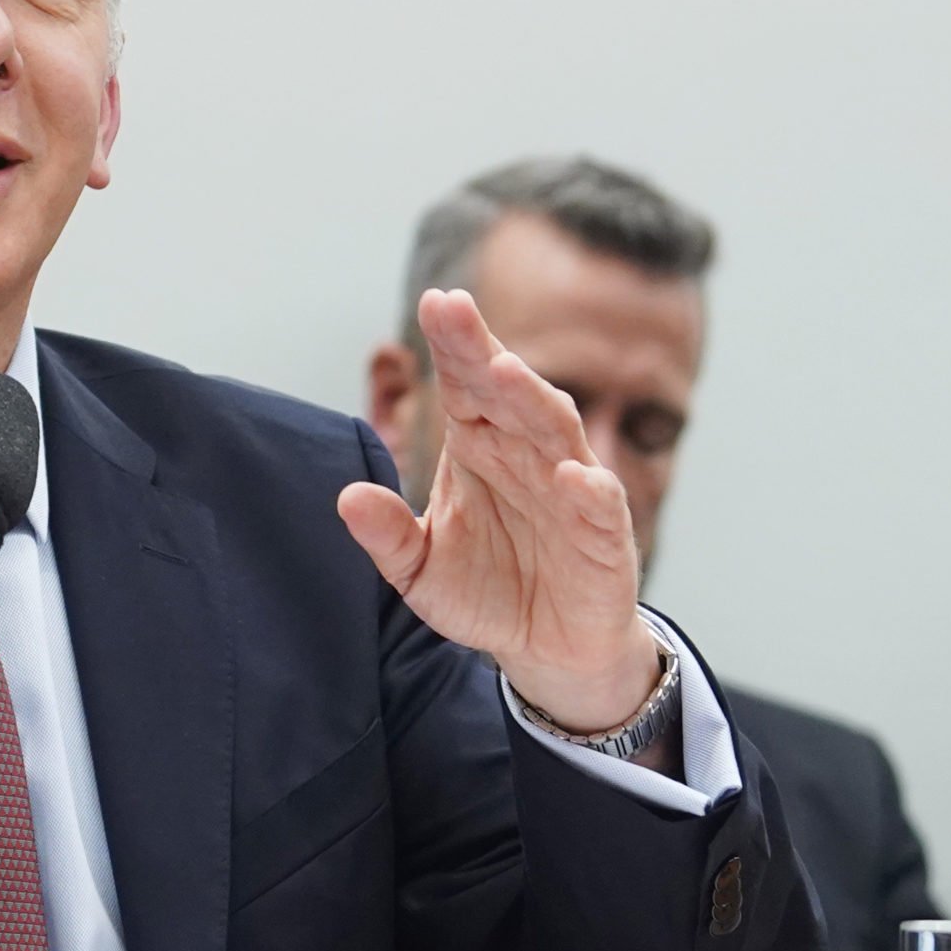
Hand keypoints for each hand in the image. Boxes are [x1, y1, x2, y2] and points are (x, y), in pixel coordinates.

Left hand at [338, 288, 655, 732]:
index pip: (465, 385)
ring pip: (555, 433)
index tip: (434, 303)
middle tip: (454, 309)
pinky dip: (588, 490)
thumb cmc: (485, 590)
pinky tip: (572, 475)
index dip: (453, 344)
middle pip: (506, 392)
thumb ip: (387, 535)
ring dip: (532, 400)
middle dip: (482, 351)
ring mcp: (570, 489)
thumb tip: (346, 498)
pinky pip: (599, 506)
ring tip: (505, 371)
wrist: (547, 648)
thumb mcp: (419, 570)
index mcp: (479, 446)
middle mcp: (526, 454)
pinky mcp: (603, 536)